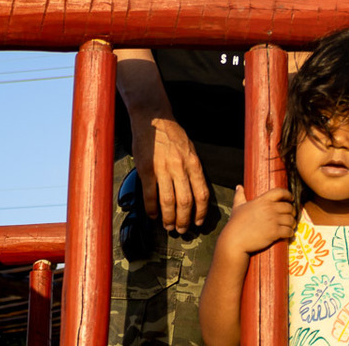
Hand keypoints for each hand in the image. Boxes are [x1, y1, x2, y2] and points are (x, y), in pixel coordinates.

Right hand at [132, 114, 210, 233]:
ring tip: (167, 226)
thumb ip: (192, 168)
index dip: (201, 211)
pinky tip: (153, 215)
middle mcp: (180, 167)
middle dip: (184, 220)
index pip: (202, 193)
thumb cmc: (172, 134)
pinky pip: (150, 195)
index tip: (199, 221)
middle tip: (181, 229)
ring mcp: (163, 169)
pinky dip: (152, 208)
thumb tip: (195, 189)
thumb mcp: (190, 149)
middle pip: (186, 202)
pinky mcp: (147, 169)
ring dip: (169, 218)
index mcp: (193, 163)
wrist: (153, 119)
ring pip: (169, 202)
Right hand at [219, 186, 295, 255]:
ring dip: (292, 222)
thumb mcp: (237, 207)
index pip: (280, 192)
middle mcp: (270, 208)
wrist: (235, 240)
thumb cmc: (235, 223)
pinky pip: (288, 231)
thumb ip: (239, 196)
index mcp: (262, 200)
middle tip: (292, 215)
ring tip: (291, 225)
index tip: (291, 198)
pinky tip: (289, 233)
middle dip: (292, 211)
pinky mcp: (274, 232)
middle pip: (288, 207)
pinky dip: (290, 232)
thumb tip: (239, 187)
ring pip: (290, 219)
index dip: (288, 194)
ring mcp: (273, 220)